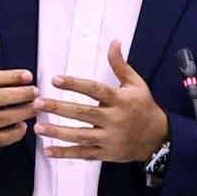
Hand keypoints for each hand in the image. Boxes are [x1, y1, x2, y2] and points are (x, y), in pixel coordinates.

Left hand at [33, 40, 167, 161]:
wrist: (158, 139)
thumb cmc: (144, 107)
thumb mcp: (136, 84)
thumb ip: (120, 65)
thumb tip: (114, 42)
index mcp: (121, 100)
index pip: (95, 90)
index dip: (75, 84)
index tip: (55, 79)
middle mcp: (115, 120)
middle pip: (84, 113)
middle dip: (59, 108)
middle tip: (38, 103)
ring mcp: (110, 139)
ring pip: (80, 136)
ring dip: (58, 132)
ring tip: (38, 126)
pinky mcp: (106, 154)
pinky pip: (83, 154)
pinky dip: (65, 154)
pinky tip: (47, 150)